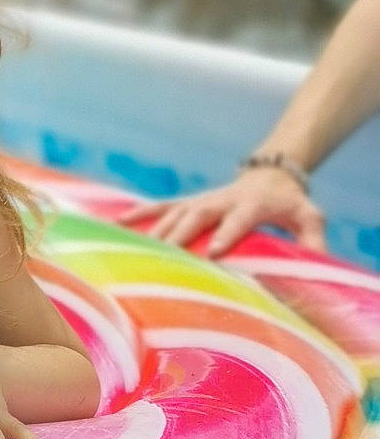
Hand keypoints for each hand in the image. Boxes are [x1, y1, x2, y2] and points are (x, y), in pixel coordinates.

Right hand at [145, 166, 323, 255]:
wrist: (272, 175)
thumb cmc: (290, 203)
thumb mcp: (309, 217)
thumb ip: (313, 238)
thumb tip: (319, 263)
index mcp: (251, 204)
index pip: (238, 219)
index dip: (226, 234)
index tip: (212, 253)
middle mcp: (221, 199)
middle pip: (197, 215)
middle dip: (180, 235)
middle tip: (165, 256)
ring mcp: (201, 199)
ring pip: (175, 213)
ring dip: (156, 231)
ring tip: (138, 251)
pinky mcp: (189, 201)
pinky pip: (160, 206)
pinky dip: (139, 214)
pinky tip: (118, 224)